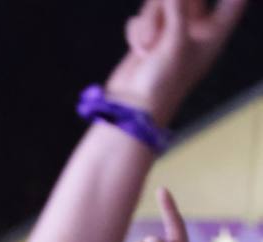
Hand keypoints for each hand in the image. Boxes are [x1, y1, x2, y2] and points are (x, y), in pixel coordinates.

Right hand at [105, 0, 245, 125]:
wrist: (132, 107)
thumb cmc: (162, 82)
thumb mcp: (176, 43)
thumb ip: (177, 10)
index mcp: (213, 33)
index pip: (234, 2)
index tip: (206, 4)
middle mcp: (194, 30)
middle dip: (169, 3)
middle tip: (165, 5)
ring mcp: (170, 33)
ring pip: (161, 4)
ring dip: (149, 21)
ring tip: (146, 45)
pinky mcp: (148, 36)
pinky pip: (142, 18)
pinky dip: (137, 32)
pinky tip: (139, 49)